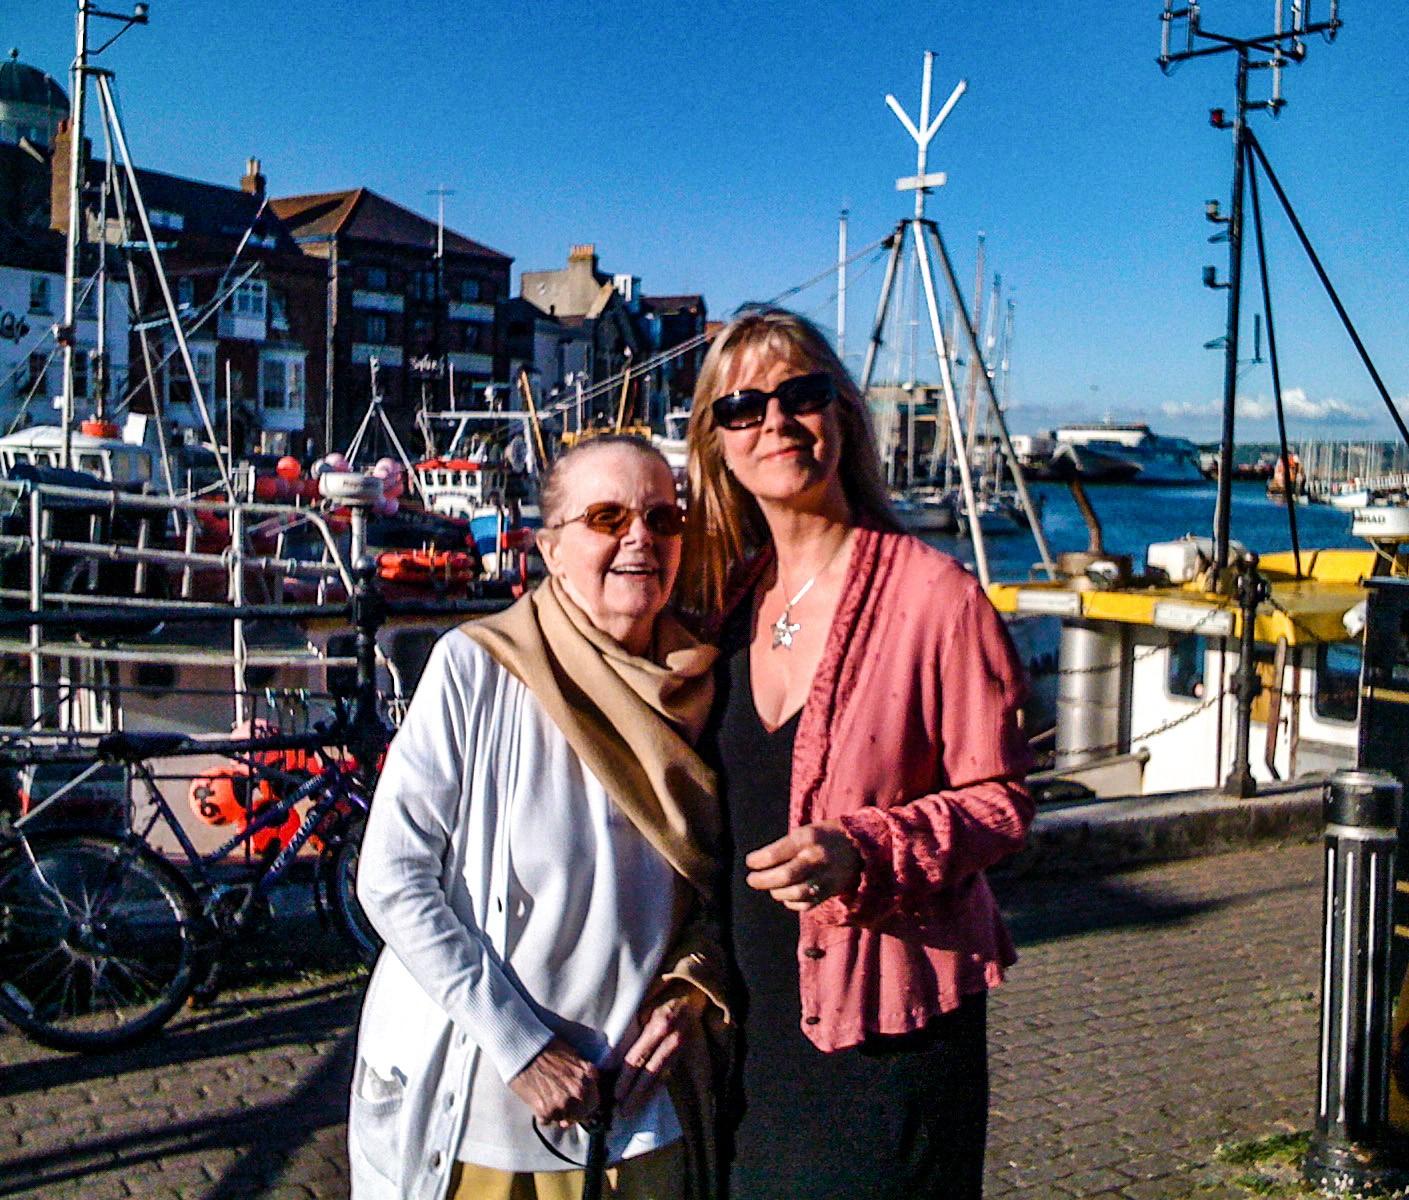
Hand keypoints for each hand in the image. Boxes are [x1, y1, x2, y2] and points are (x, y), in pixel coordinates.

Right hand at [508, 1036, 598, 1126]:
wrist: (523, 1050)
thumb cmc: (546, 1049)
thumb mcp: (573, 1055)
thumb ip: (584, 1073)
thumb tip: (587, 1088)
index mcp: (586, 1077)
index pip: (594, 1102)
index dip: (587, 1104)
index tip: (581, 1106)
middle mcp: (577, 1092)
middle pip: (581, 1115)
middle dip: (573, 1113)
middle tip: (563, 1106)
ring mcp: (562, 1103)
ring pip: (564, 1120)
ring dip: (557, 1114)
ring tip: (547, 1100)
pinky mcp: (545, 1111)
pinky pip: (547, 1122)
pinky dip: (543, 1115)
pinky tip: (538, 1101)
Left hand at [615, 986, 706, 1116]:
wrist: (690, 993)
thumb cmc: (660, 995)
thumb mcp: (644, 1004)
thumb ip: (632, 1026)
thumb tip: (612, 1052)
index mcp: (659, 1025)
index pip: (639, 1057)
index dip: (627, 1078)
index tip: (616, 1094)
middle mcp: (672, 1039)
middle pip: (650, 1072)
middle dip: (635, 1094)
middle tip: (622, 1112)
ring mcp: (680, 1048)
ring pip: (661, 1077)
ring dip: (645, 1096)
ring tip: (631, 1111)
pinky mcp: (684, 1053)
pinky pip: (668, 1074)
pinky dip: (656, 1089)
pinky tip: (646, 1099)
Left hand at [745, 820, 862, 911]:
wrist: (858, 847)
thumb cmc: (823, 837)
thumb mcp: (804, 831)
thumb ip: (784, 847)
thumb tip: (758, 863)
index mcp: (807, 839)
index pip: (776, 853)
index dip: (758, 861)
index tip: (750, 862)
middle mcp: (816, 858)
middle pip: (785, 876)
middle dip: (763, 880)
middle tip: (752, 880)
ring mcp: (825, 877)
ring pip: (795, 893)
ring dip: (776, 892)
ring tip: (770, 887)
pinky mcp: (829, 891)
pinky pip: (806, 904)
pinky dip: (791, 902)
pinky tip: (786, 896)